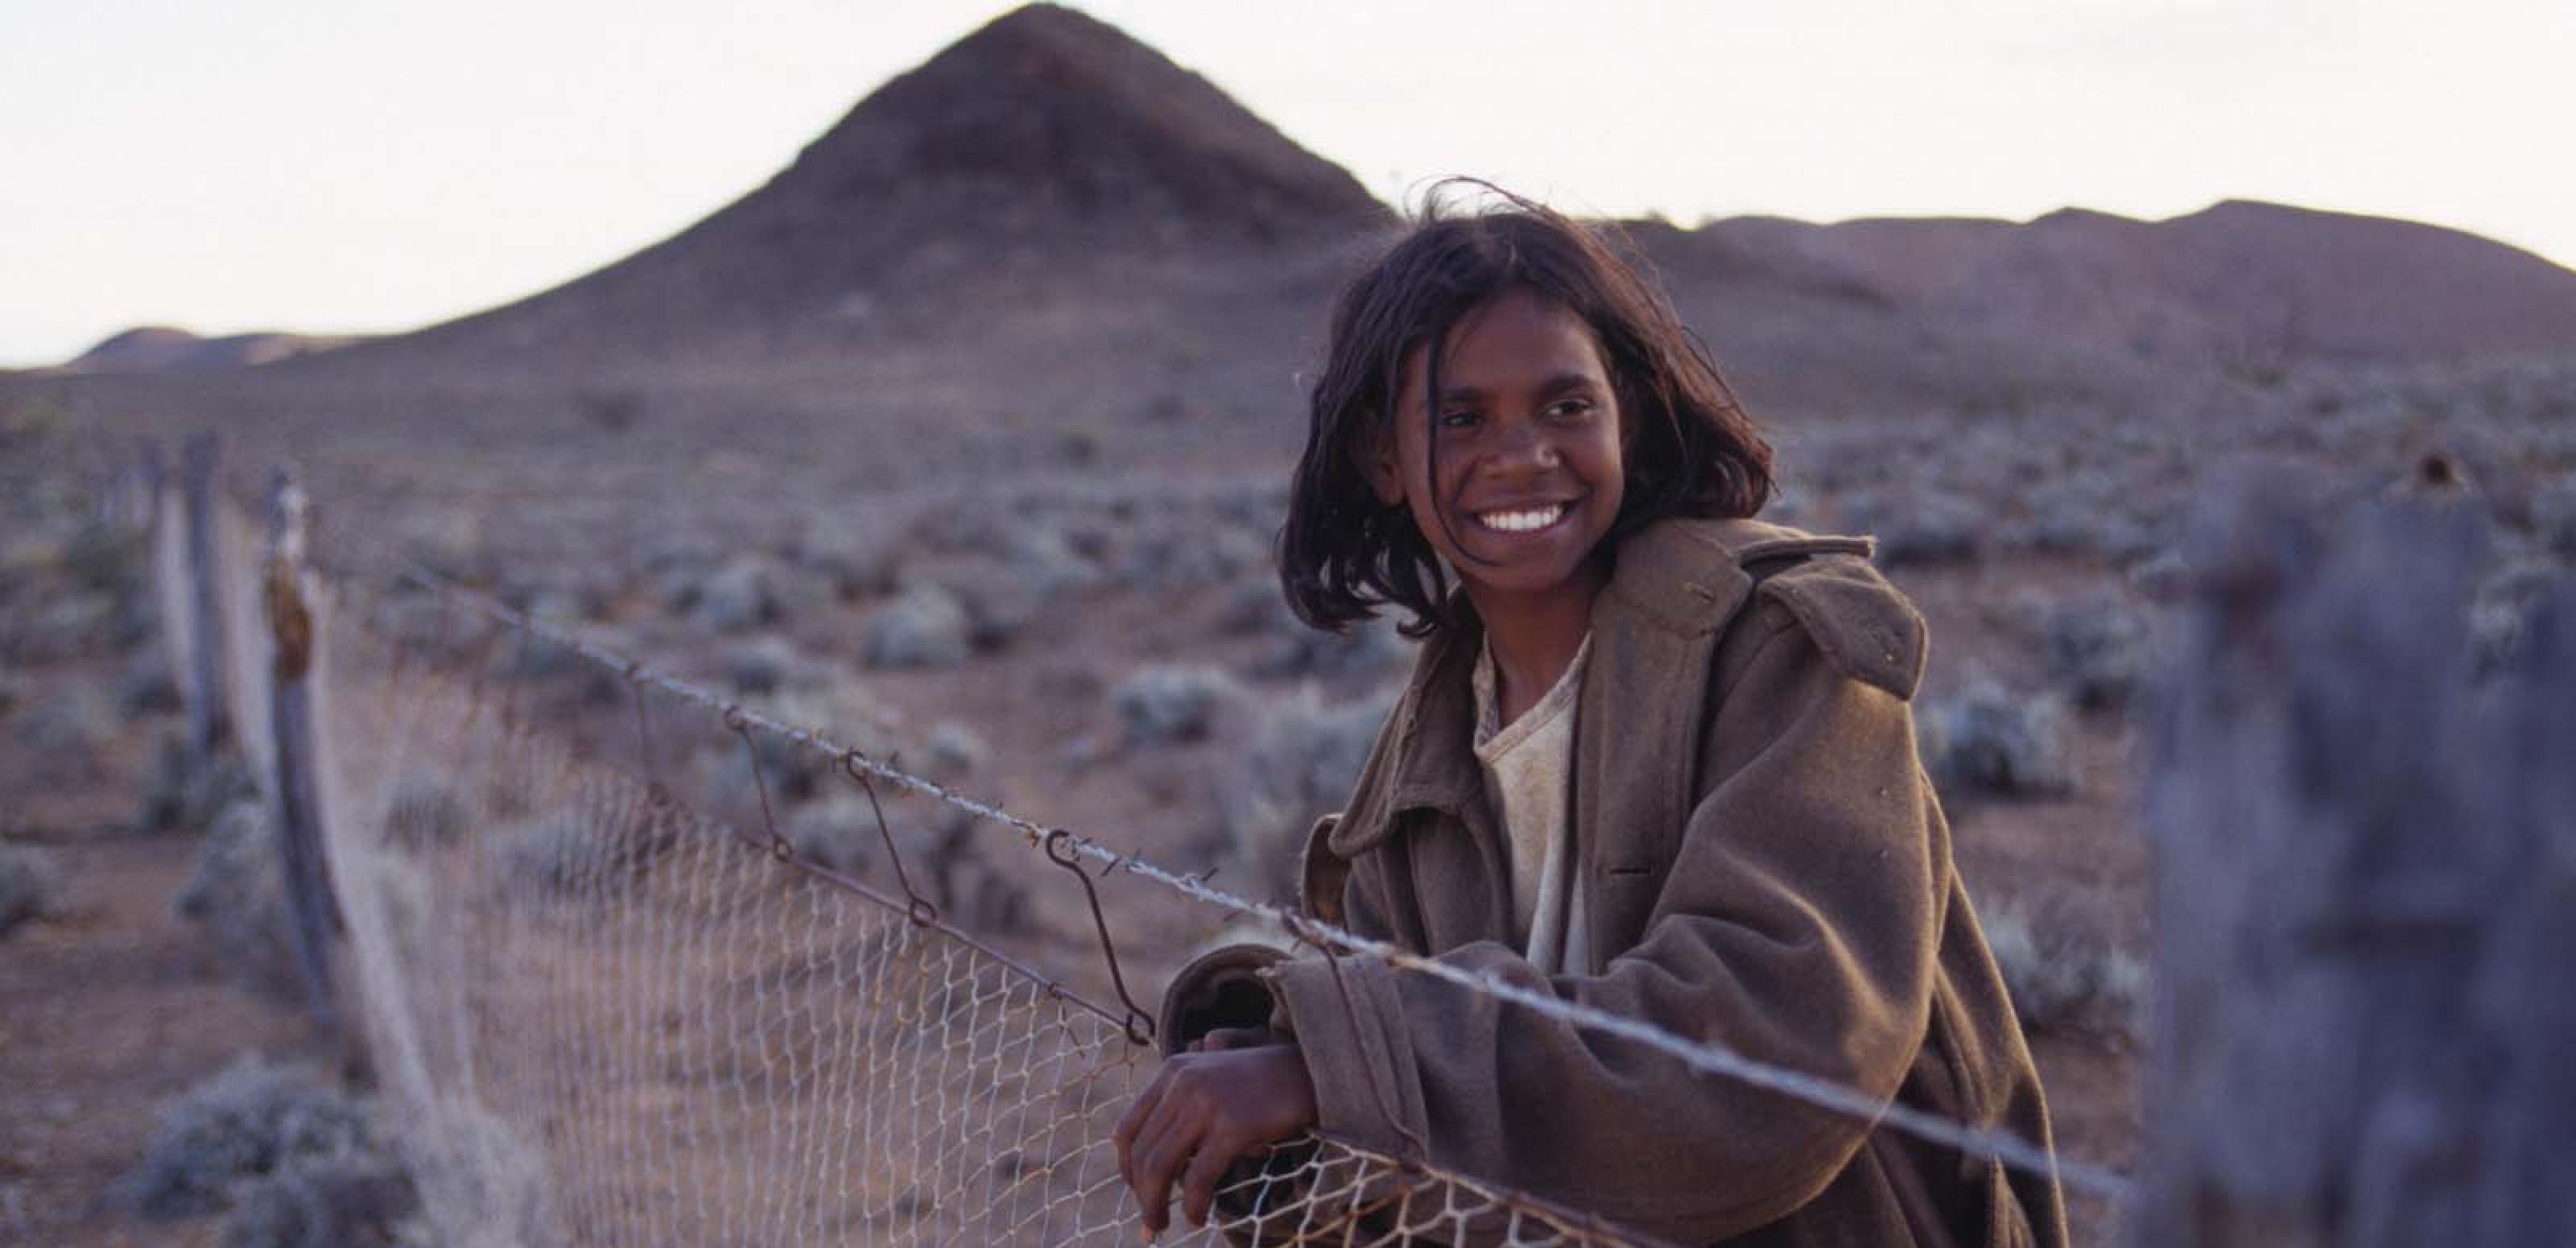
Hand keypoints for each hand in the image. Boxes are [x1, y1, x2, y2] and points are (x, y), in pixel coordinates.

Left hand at [1115, 1040, 1317, 1239]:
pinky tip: (1198, 1217)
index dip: (1126, 1168)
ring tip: (1163, 1226)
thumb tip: (1156, 1171)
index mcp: (1172, 1071)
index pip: (1127, 1128)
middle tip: (1151, 1224)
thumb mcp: (1212, 1082)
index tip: (1138, 1193)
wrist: (1309, 1072)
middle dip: (1141, 1195)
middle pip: (1142, 1152)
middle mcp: (1183, 1082)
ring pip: (1161, 1166)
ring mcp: (1207, 1102)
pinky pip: (1199, 1177)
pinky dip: (1193, 1205)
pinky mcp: (1234, 1125)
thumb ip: (1181, 1109)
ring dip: (1155, 1205)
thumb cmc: (1261, 1086)